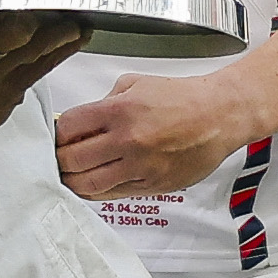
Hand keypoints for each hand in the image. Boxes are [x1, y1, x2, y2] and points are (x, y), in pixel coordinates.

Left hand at [53, 65, 254, 202]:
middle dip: (60, 162)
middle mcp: (127, 140)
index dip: (57, 135)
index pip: (68, 128)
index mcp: (119, 110)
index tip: (57, 138)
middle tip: (59, 160)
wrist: (219, 115)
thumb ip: (105, 102)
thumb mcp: (135, 84)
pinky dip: (99, 191)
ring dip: (74, 182)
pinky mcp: (152, 184)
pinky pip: (115, 194)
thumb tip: (82, 120)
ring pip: (89, 185)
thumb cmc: (182, 98)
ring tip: (72, 176)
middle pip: (72, 161)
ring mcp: (140, 166)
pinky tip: (95, 184)